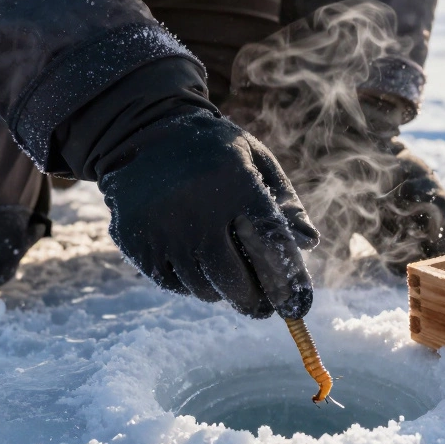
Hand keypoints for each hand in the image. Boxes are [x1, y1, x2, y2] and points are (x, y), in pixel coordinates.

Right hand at [99, 110, 318, 317]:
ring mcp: (161, 229)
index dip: (288, 281)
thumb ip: (284, 201)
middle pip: (234, 280)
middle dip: (255, 302)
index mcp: (234, 182)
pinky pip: (172, 284)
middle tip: (264, 309)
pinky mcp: (136, 243)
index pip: (270, 243)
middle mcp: (196, 209)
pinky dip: (191, 285)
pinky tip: (198, 267)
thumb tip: (308, 243)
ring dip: (223, 293)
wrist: (144, 134)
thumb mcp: (255, 159)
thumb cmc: (214, 151)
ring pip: (203, 288)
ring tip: (231, 283)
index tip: (298, 305)